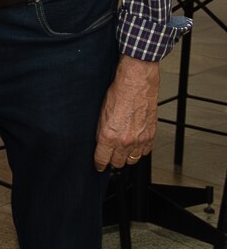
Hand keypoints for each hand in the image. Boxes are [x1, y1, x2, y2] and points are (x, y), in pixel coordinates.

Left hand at [94, 55, 159, 170]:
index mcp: (109, 136)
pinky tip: (135, 144)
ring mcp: (139, 140)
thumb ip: (101, 131)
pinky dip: (140, 150)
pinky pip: (145, 152)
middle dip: (112, 161)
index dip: (99, 164)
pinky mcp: (151, 136)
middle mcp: (125, 141)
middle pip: (118, 163)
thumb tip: (100, 142)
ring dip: (126, 157)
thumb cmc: (118, 93)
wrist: (137, 84)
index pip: (102, 159)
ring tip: (122, 151)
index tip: (99, 166)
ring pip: (132, 159)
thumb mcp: (101, 113)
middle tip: (110, 156)